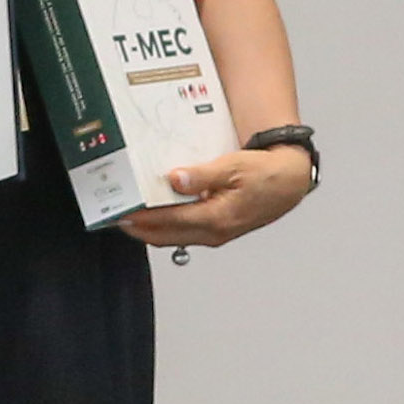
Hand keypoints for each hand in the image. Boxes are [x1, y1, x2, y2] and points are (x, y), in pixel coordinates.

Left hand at [119, 144, 316, 248]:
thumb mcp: (234, 166)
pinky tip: (156, 213)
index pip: (169, 222)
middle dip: (138, 229)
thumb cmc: (266, 173)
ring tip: (129, 216)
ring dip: (149, 230)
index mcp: (216, 218)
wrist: (289, 183)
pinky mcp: (216, 230)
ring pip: (172, 237)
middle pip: (165, 236)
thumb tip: (175, 178)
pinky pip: (183, 233)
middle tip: (115, 217)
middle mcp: (213, 232)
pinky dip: (165, 226)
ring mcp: (214, 234)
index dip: (142, 219)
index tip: (121, 213)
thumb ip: (203, 175)